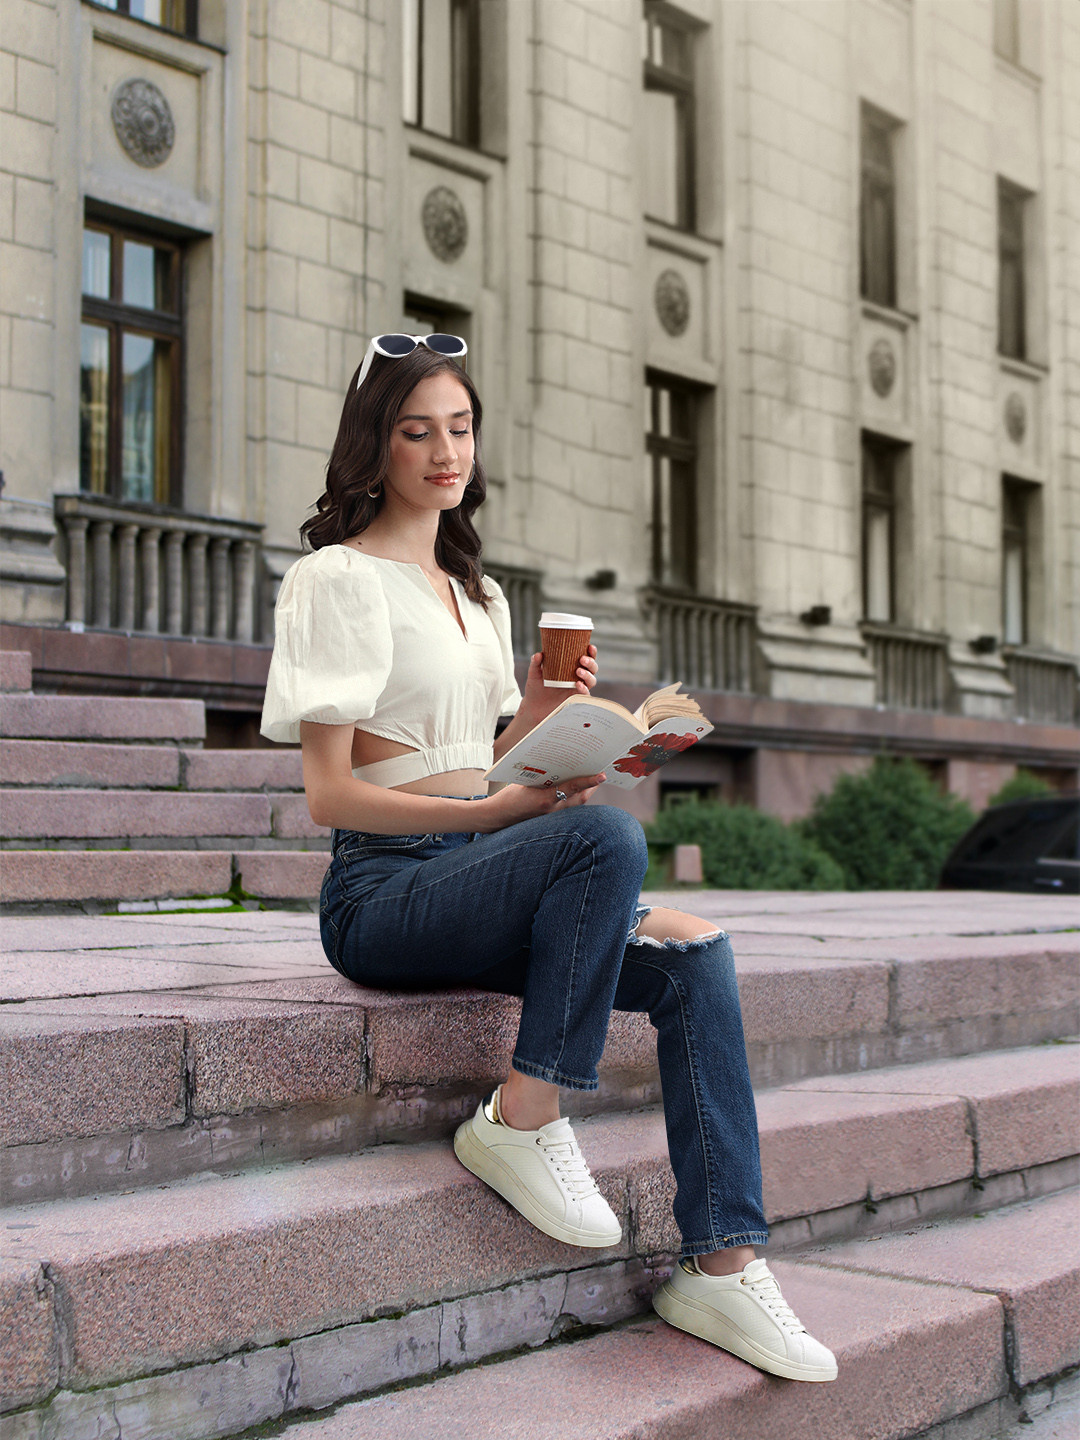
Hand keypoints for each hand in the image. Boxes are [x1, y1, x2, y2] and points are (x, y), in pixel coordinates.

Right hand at [473, 771, 606, 831]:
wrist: (499, 817)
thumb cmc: (511, 796)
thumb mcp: (525, 780)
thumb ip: (544, 773)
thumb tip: (562, 761)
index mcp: (545, 798)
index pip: (573, 787)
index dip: (589, 781)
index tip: (602, 775)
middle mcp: (553, 809)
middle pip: (581, 796)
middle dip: (592, 783)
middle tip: (600, 769)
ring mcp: (554, 816)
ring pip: (579, 802)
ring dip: (587, 790)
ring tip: (594, 776)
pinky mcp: (553, 818)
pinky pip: (571, 807)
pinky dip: (577, 796)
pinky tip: (580, 789)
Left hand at [520, 644, 598, 721]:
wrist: (533, 707)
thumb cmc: (535, 689)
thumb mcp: (534, 674)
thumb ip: (536, 663)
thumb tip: (538, 654)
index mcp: (570, 668)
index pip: (586, 659)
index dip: (591, 653)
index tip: (589, 646)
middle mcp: (577, 678)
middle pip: (593, 669)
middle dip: (591, 663)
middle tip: (582, 659)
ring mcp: (577, 689)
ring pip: (592, 681)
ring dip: (588, 675)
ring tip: (578, 671)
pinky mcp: (575, 700)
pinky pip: (585, 694)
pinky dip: (584, 689)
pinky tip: (578, 684)